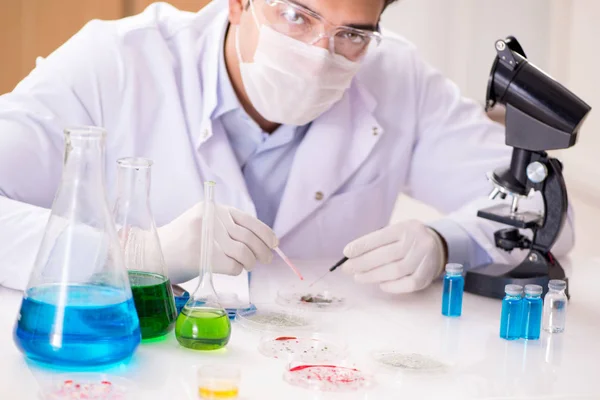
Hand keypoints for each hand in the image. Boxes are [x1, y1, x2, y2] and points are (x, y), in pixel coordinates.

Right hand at [157, 202, 278, 282]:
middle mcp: (210, 219)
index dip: (265, 233)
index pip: (248, 220)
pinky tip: (231, 269)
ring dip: (251, 263)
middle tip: (265, 260)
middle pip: (249, 238)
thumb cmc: (182, 242)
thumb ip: (228, 227)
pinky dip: (237, 271)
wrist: (150, 253)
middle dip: (263, 251)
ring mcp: (205, 237)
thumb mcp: (204, 224)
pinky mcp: (201, 257)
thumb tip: (263, 242)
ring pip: (244, 253)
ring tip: (249, 266)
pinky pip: (233, 267)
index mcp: (214, 208)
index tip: (274, 244)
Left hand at [342, 220, 445, 293]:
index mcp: (405, 228)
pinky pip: (407, 284)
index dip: (361, 246)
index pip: (380, 237)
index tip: (346, 253)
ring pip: (394, 271)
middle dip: (362, 263)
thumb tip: (352, 256)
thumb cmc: (408, 240)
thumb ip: (378, 243)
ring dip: (373, 276)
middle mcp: (416, 242)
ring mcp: (423, 259)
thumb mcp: (397, 233)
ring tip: (359, 277)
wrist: (438, 246)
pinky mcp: (427, 276)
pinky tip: (380, 285)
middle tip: (347, 268)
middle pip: (385, 255)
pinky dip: (391, 286)